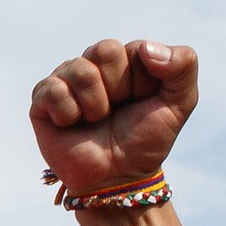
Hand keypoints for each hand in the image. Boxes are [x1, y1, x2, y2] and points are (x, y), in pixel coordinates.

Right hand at [29, 39, 197, 196]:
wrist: (116, 178)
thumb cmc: (145, 141)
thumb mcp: (181, 102)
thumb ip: (183, 65)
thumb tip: (146, 47)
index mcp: (126, 59)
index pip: (134, 48)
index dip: (141, 80)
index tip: (142, 102)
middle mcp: (94, 65)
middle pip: (104, 50)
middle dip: (117, 88)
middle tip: (115, 111)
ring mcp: (66, 80)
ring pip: (79, 70)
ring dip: (94, 105)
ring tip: (95, 121)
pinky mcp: (41, 100)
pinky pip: (53, 90)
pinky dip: (68, 114)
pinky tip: (72, 126)